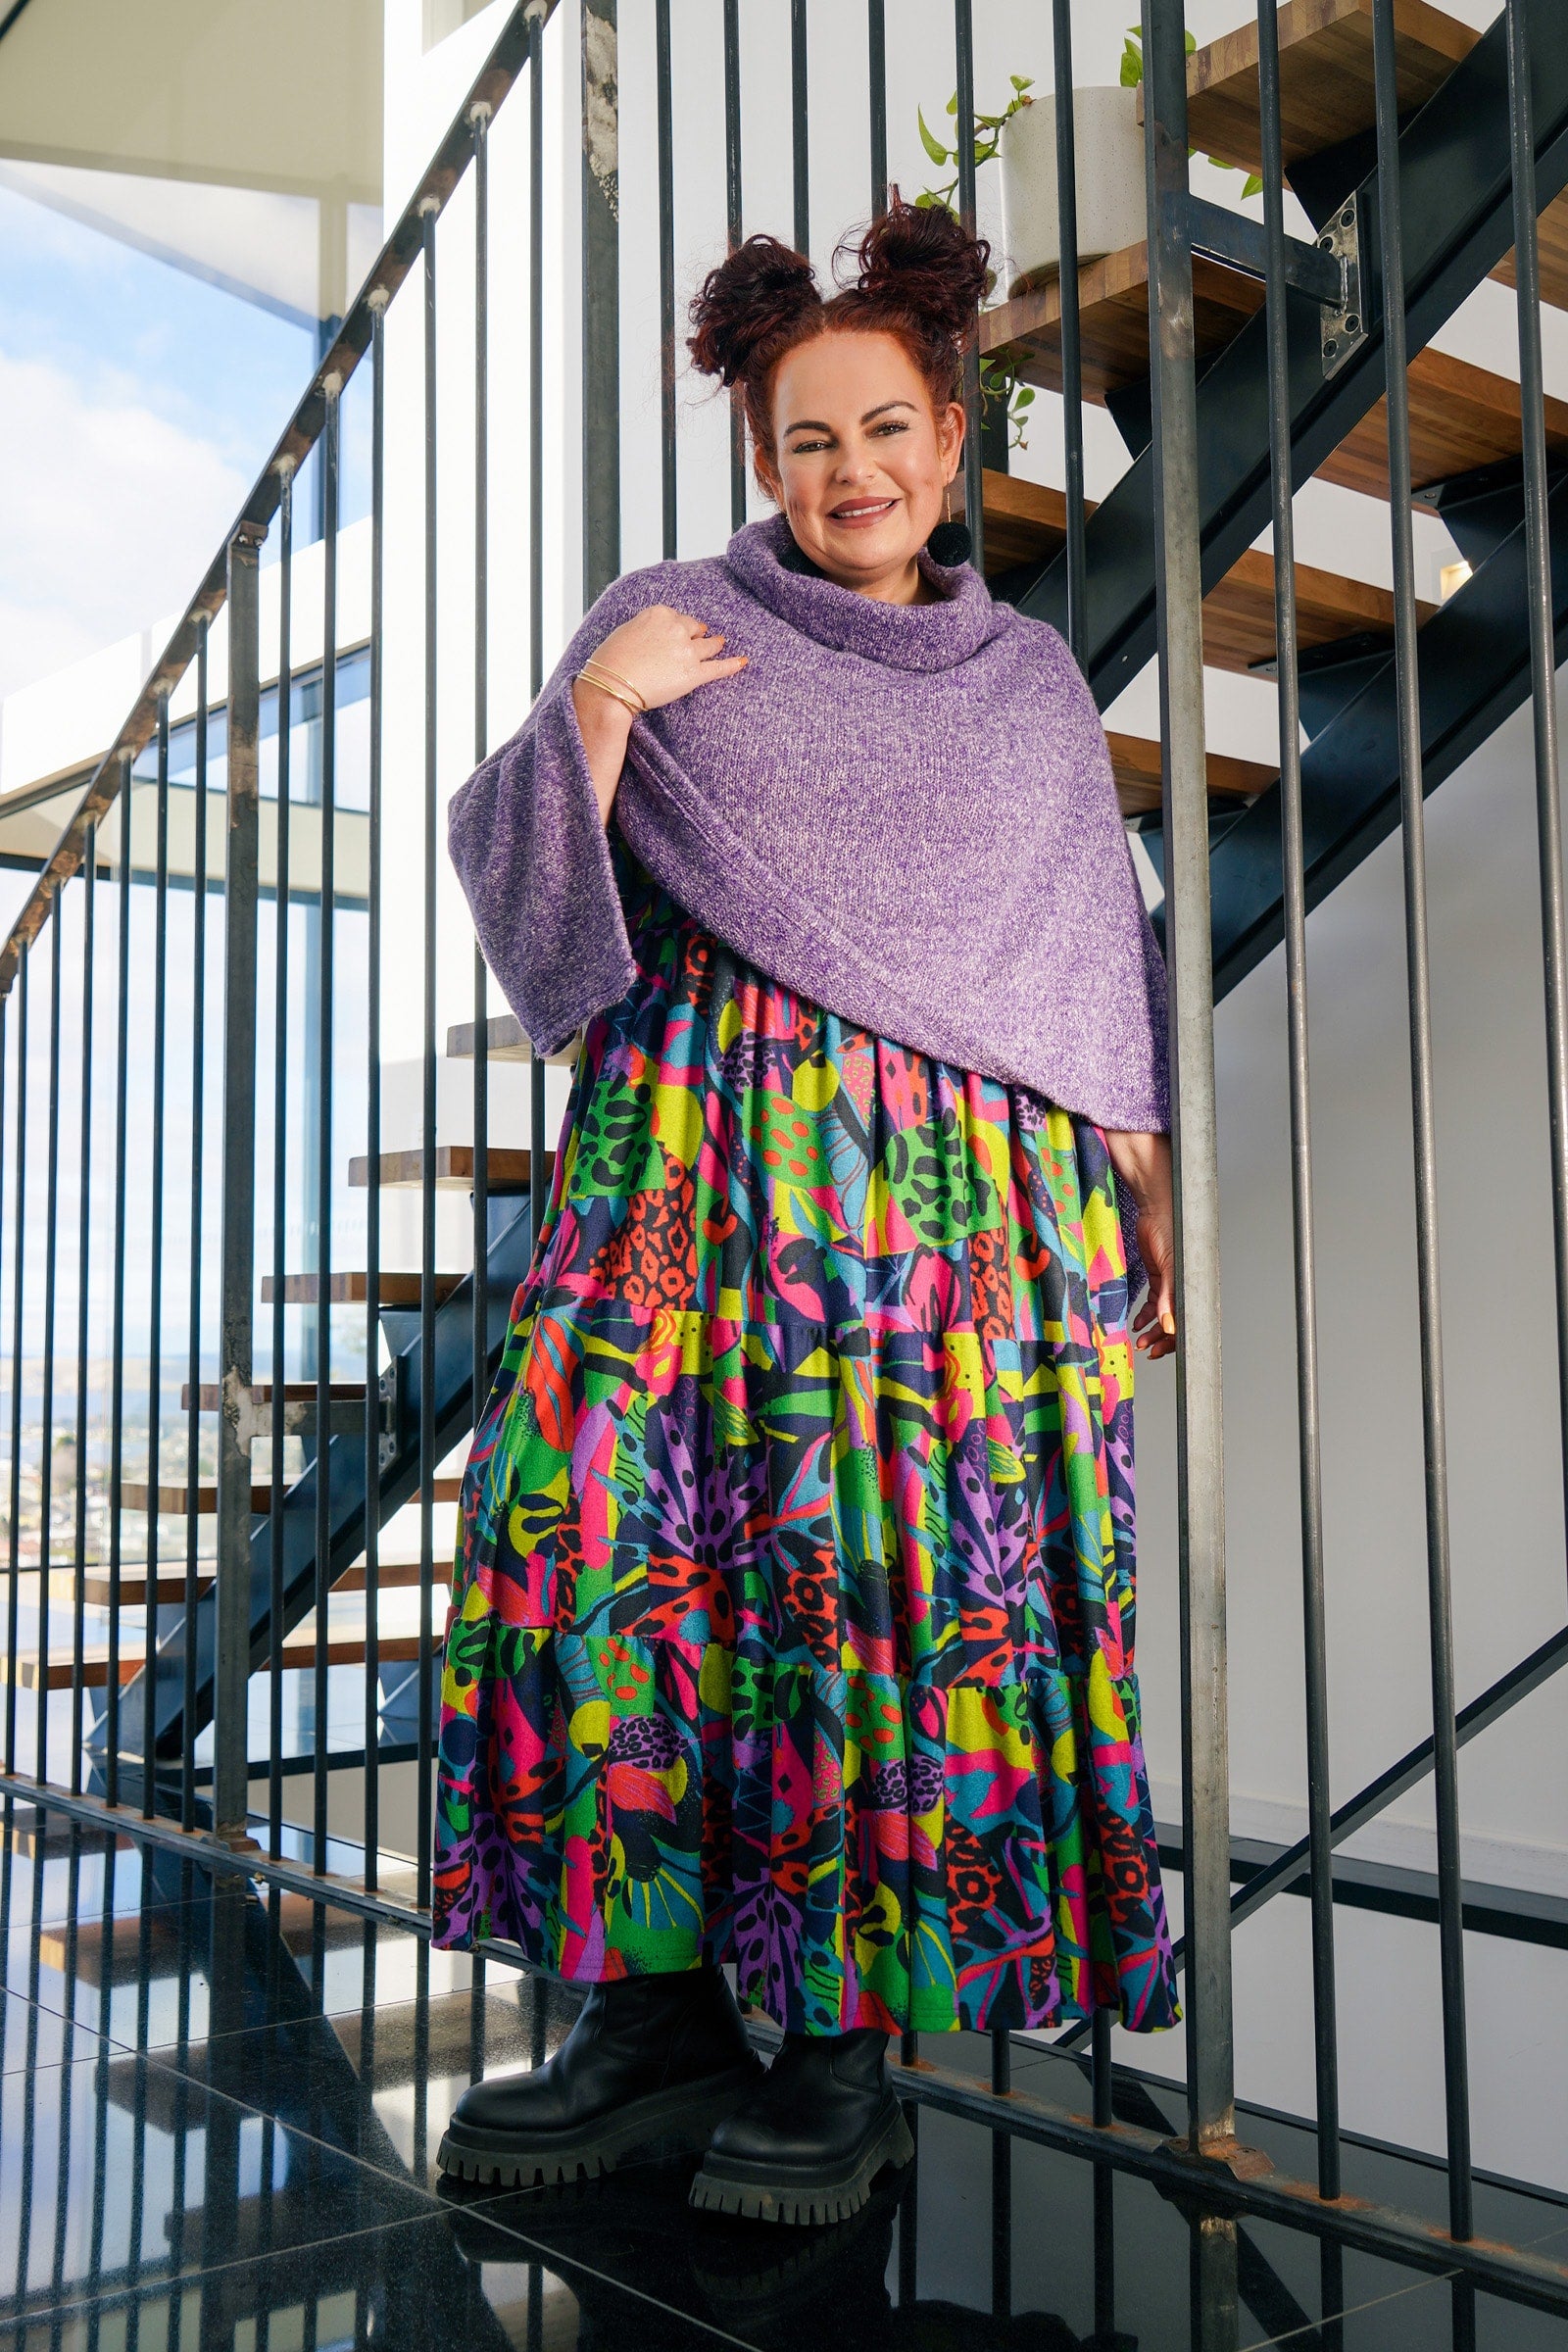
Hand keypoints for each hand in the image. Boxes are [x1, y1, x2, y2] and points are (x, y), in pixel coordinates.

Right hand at [586, 604, 747, 711]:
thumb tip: (654, 635)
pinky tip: (743, 662)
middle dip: (697, 634)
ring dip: (716, 644)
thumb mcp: (626, 632)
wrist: (611, 686)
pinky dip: (732, 665)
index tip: (679, 632)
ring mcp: (687, 651)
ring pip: (709, 645)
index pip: (677, 617)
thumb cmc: (610, 662)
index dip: (679, 627)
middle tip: (702, 638)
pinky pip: (718, 668)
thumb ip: (646, 628)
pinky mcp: (693, 674)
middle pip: (695, 628)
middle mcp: (676, 628)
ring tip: (721, 643)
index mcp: (659, 614)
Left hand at [1130, 1194, 1176, 1360]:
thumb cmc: (1171, 1232)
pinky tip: (1137, 1322)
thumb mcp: (1170, 1267)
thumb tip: (1168, 1325)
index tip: (1158, 1350)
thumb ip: (1168, 1296)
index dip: (1174, 1339)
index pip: (1187, 1320)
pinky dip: (1146, 1314)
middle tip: (1146, 1348)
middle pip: (1176, 1321)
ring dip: (1152, 1329)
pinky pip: (1154, 1302)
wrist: (1156, 1210)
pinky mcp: (1159, 1277)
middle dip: (1162, 1339)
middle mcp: (1184, 1287)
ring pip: (1163, 1315)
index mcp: (1194, 1286)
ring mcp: (1171, 1283)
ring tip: (1140, 1339)